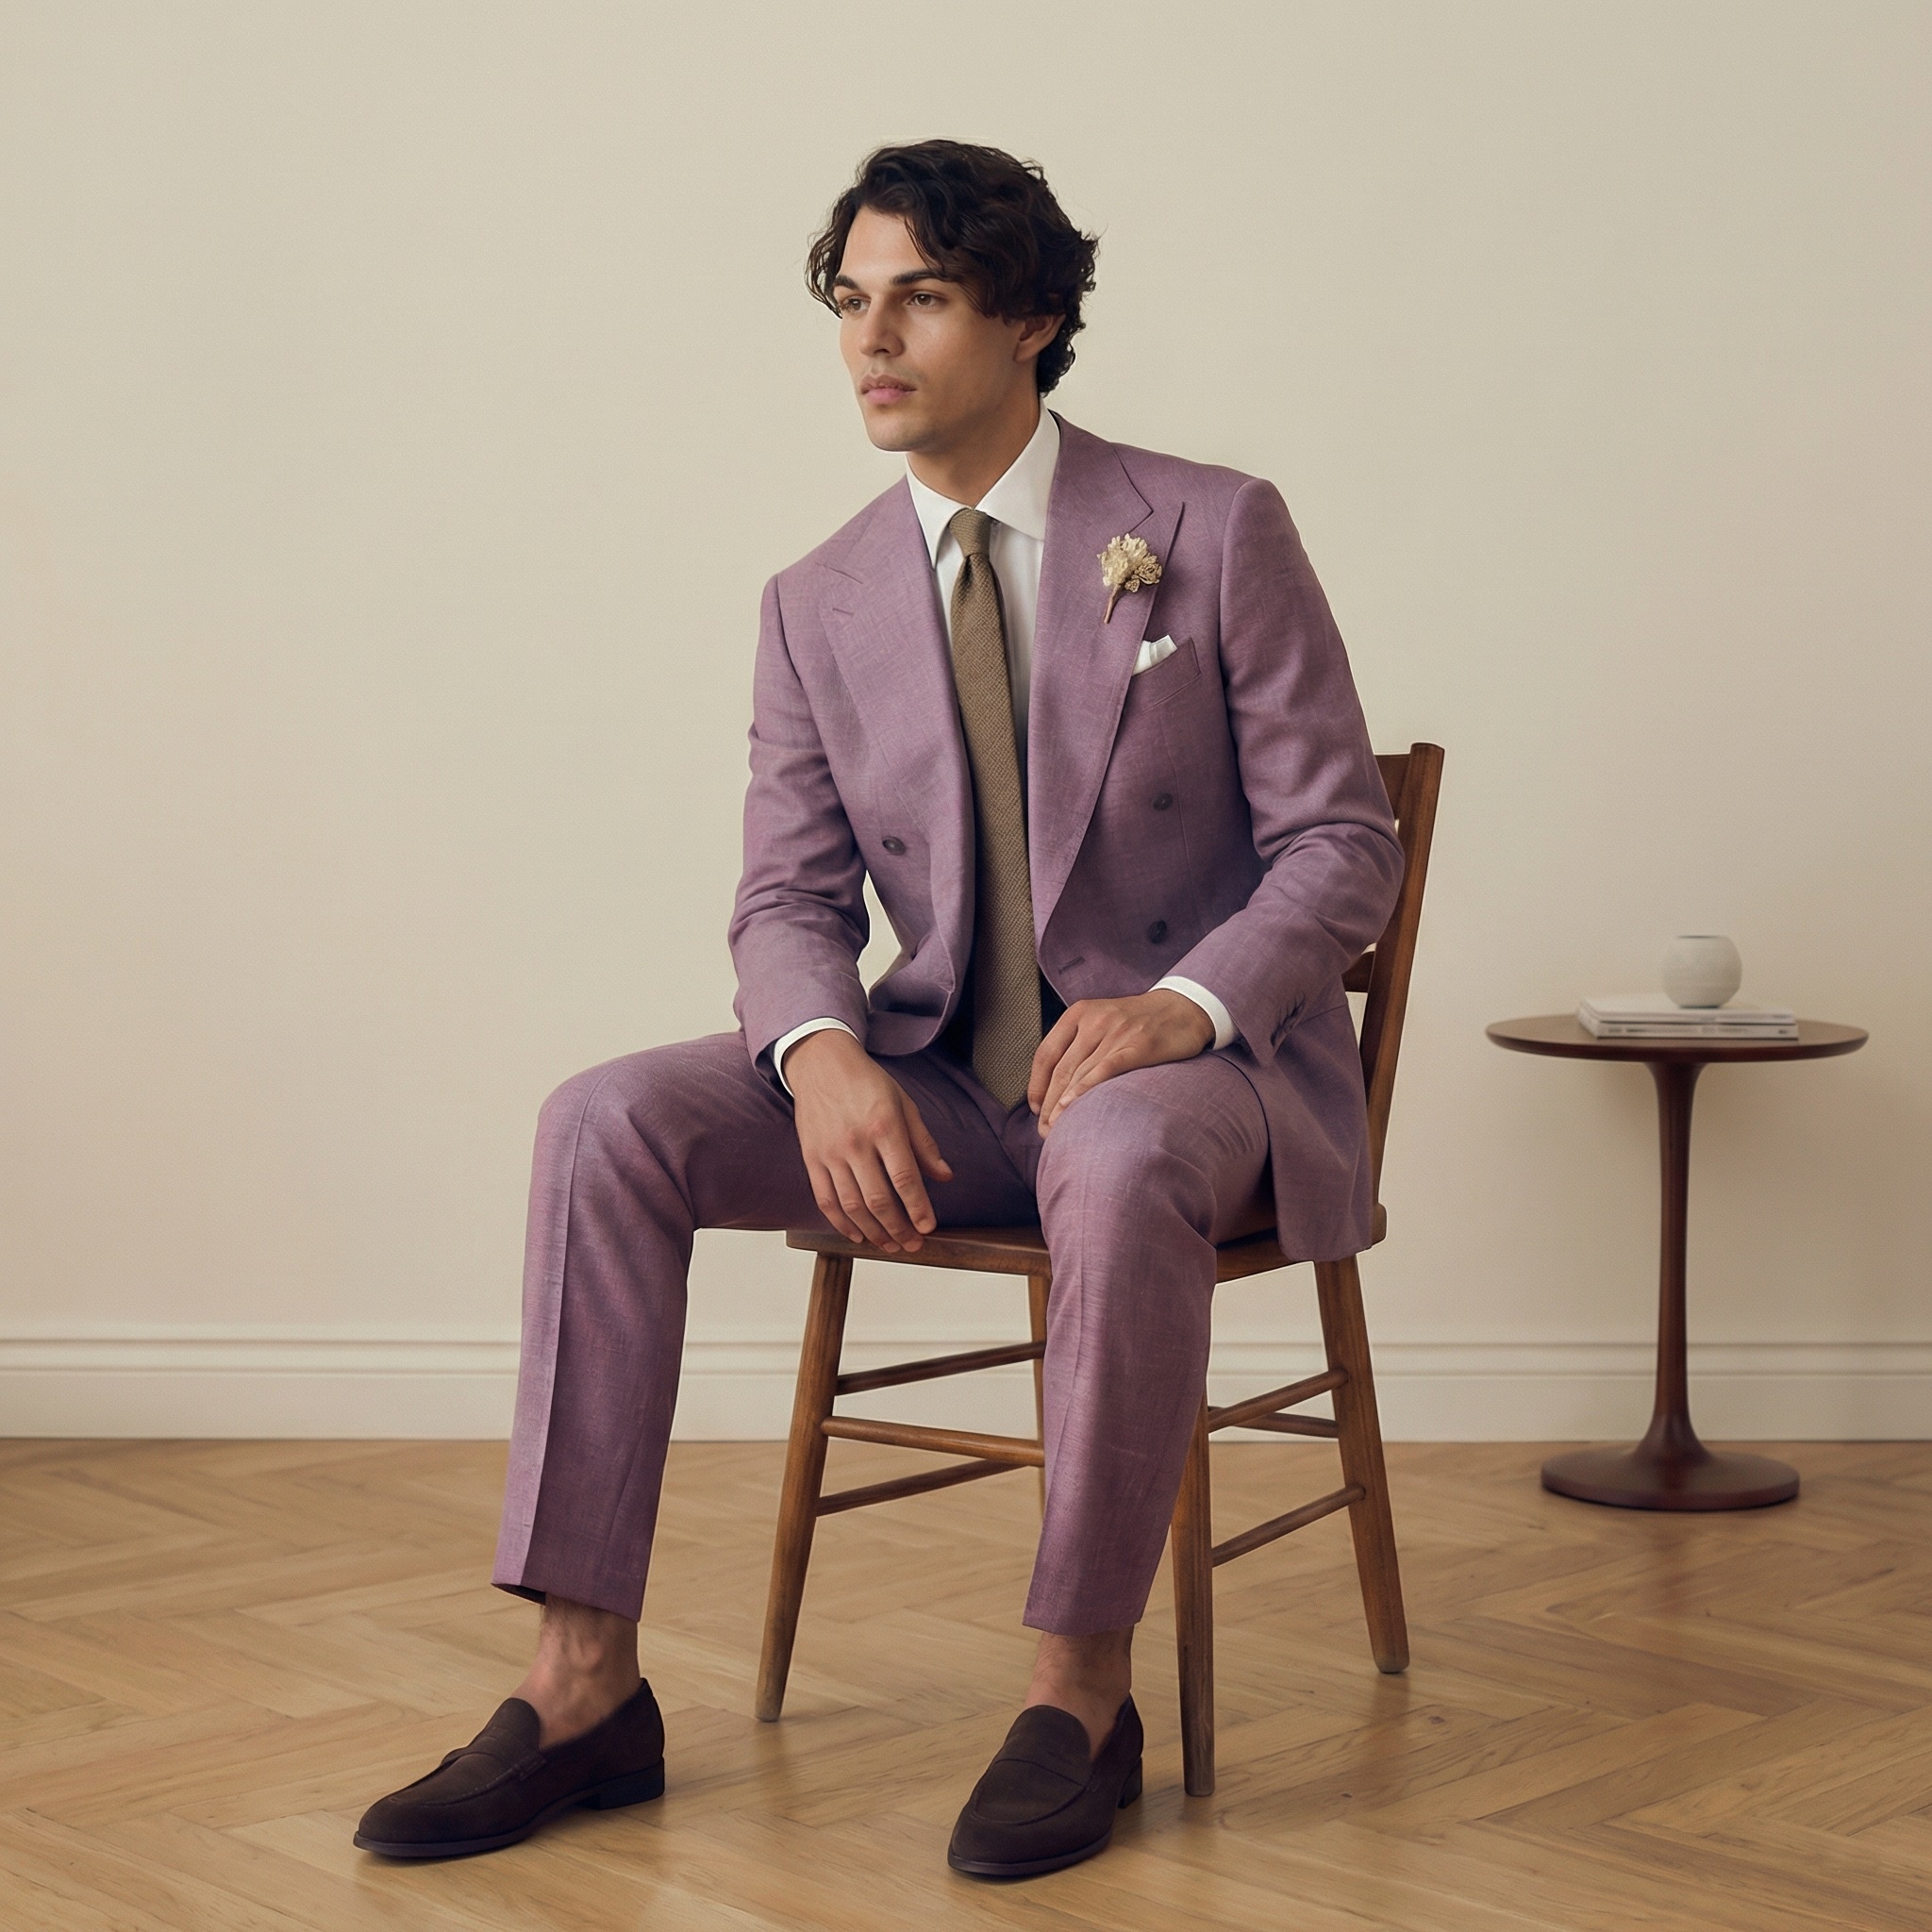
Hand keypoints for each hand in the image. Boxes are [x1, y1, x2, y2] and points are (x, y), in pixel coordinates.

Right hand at [785, 1029, 953, 1251]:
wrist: (821, 1063)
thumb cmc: (867, 1082)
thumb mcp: (904, 1104)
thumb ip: (924, 1143)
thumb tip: (945, 1176)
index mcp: (884, 1127)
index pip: (904, 1178)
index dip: (918, 1208)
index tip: (929, 1227)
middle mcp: (855, 1143)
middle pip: (878, 1199)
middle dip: (899, 1228)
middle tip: (913, 1245)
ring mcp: (830, 1153)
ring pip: (852, 1205)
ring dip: (873, 1231)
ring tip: (890, 1245)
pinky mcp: (811, 1159)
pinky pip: (825, 1200)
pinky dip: (841, 1223)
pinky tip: (858, 1235)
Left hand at [1028, 990, 1215, 1133]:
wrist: (1183, 1007)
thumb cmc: (1138, 1021)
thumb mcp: (1101, 1020)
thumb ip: (1078, 1043)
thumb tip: (1055, 1084)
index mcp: (1079, 1013)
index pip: (1046, 1053)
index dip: (1037, 1084)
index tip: (1036, 1108)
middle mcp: (1094, 1021)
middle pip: (1062, 1070)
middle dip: (1050, 1104)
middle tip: (1045, 1131)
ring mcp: (1117, 1032)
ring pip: (1080, 1074)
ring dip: (1064, 1106)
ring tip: (1057, 1130)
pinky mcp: (1139, 1046)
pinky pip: (1106, 1069)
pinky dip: (1086, 1089)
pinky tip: (1073, 1107)